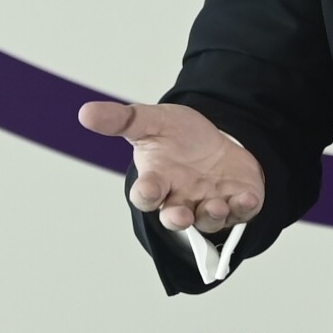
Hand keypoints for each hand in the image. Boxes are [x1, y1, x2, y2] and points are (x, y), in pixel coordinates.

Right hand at [77, 101, 265, 235]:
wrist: (216, 139)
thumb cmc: (179, 137)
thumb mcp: (152, 121)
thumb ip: (123, 120)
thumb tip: (85, 112)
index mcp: (158, 181)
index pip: (146, 195)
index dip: (146, 194)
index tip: (148, 188)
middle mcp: (182, 199)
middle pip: (175, 218)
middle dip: (177, 220)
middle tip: (180, 217)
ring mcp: (210, 203)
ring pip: (208, 220)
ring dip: (212, 215)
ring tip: (216, 205)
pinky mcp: (238, 202)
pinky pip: (241, 212)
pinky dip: (244, 208)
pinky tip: (247, 199)